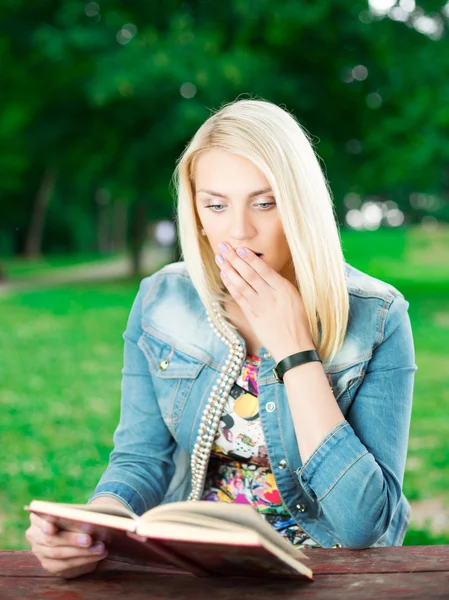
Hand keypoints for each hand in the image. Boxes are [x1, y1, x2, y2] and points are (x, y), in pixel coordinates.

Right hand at [26, 512, 107, 578]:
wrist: (79, 532)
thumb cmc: (78, 518)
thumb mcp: (75, 513)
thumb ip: (75, 516)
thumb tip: (88, 520)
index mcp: (38, 517)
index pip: (38, 520)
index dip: (44, 524)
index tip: (52, 528)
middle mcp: (35, 535)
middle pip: (51, 540)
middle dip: (72, 540)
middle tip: (89, 539)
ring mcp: (40, 552)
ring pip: (59, 554)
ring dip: (81, 552)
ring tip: (100, 548)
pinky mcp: (49, 565)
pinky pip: (65, 565)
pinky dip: (83, 560)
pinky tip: (97, 556)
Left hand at [215, 242, 313, 360]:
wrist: (293, 347)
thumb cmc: (297, 322)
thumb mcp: (295, 299)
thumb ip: (281, 285)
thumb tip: (266, 273)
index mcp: (284, 289)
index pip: (264, 269)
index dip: (250, 258)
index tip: (240, 248)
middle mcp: (270, 295)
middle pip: (249, 273)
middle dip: (234, 258)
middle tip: (223, 246)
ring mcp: (259, 306)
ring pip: (241, 283)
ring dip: (228, 269)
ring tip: (219, 258)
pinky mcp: (252, 315)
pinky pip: (239, 297)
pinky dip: (230, 285)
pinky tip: (224, 275)